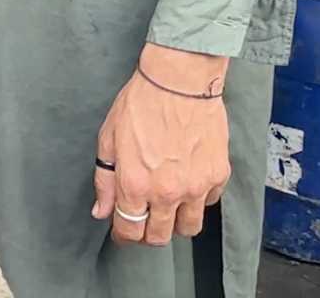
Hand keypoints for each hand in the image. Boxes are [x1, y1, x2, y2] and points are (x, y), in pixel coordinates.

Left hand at [92, 45, 233, 246]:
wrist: (179, 81)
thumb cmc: (140, 104)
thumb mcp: (109, 140)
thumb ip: (105, 181)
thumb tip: (102, 211)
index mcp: (135, 184)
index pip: (129, 230)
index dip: (123, 236)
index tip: (123, 232)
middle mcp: (167, 192)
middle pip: (159, 237)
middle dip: (148, 234)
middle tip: (144, 221)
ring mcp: (196, 186)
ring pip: (188, 228)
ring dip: (175, 223)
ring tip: (167, 207)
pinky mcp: (218, 175)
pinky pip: (208, 203)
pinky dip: (197, 200)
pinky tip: (186, 183)